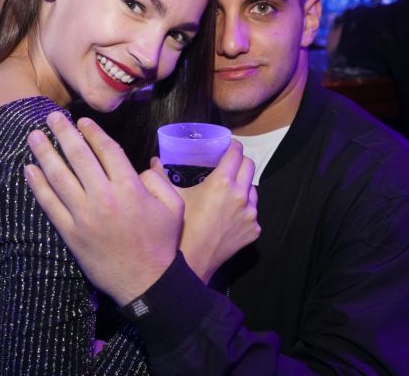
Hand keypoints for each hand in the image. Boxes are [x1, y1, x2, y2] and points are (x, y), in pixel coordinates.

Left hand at [25, 112, 183, 305]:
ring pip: (59, 177)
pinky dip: (37, 186)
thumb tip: (141, 166)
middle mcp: (103, 197)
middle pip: (78, 157)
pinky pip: (49, 204)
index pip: (106, 150)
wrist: (145, 283)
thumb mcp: (174, 207)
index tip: (81, 121)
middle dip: (64, 133)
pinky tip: (29, 169)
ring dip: (45, 153)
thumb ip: (160, 180)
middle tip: (52, 117)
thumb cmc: (161, 242)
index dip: (92, 132)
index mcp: (130, 188)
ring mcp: (83, 215)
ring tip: (34, 136)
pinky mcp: (70, 233)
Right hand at [152, 140, 260, 283]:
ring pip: (252, 189)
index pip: (236, 153)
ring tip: (227, 190)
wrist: (192, 264)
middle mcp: (240, 196)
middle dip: (240, 161)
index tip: (227, 144)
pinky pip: (252, 212)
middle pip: (249, 166)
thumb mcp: (170, 198)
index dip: (232, 145)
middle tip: (227, 162)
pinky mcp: (253, 231)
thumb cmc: (179, 229)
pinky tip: (228, 214)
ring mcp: (250, 215)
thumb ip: (161, 175)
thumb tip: (155, 161)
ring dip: (242, 185)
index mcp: (222, 183)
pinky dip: (243, 208)